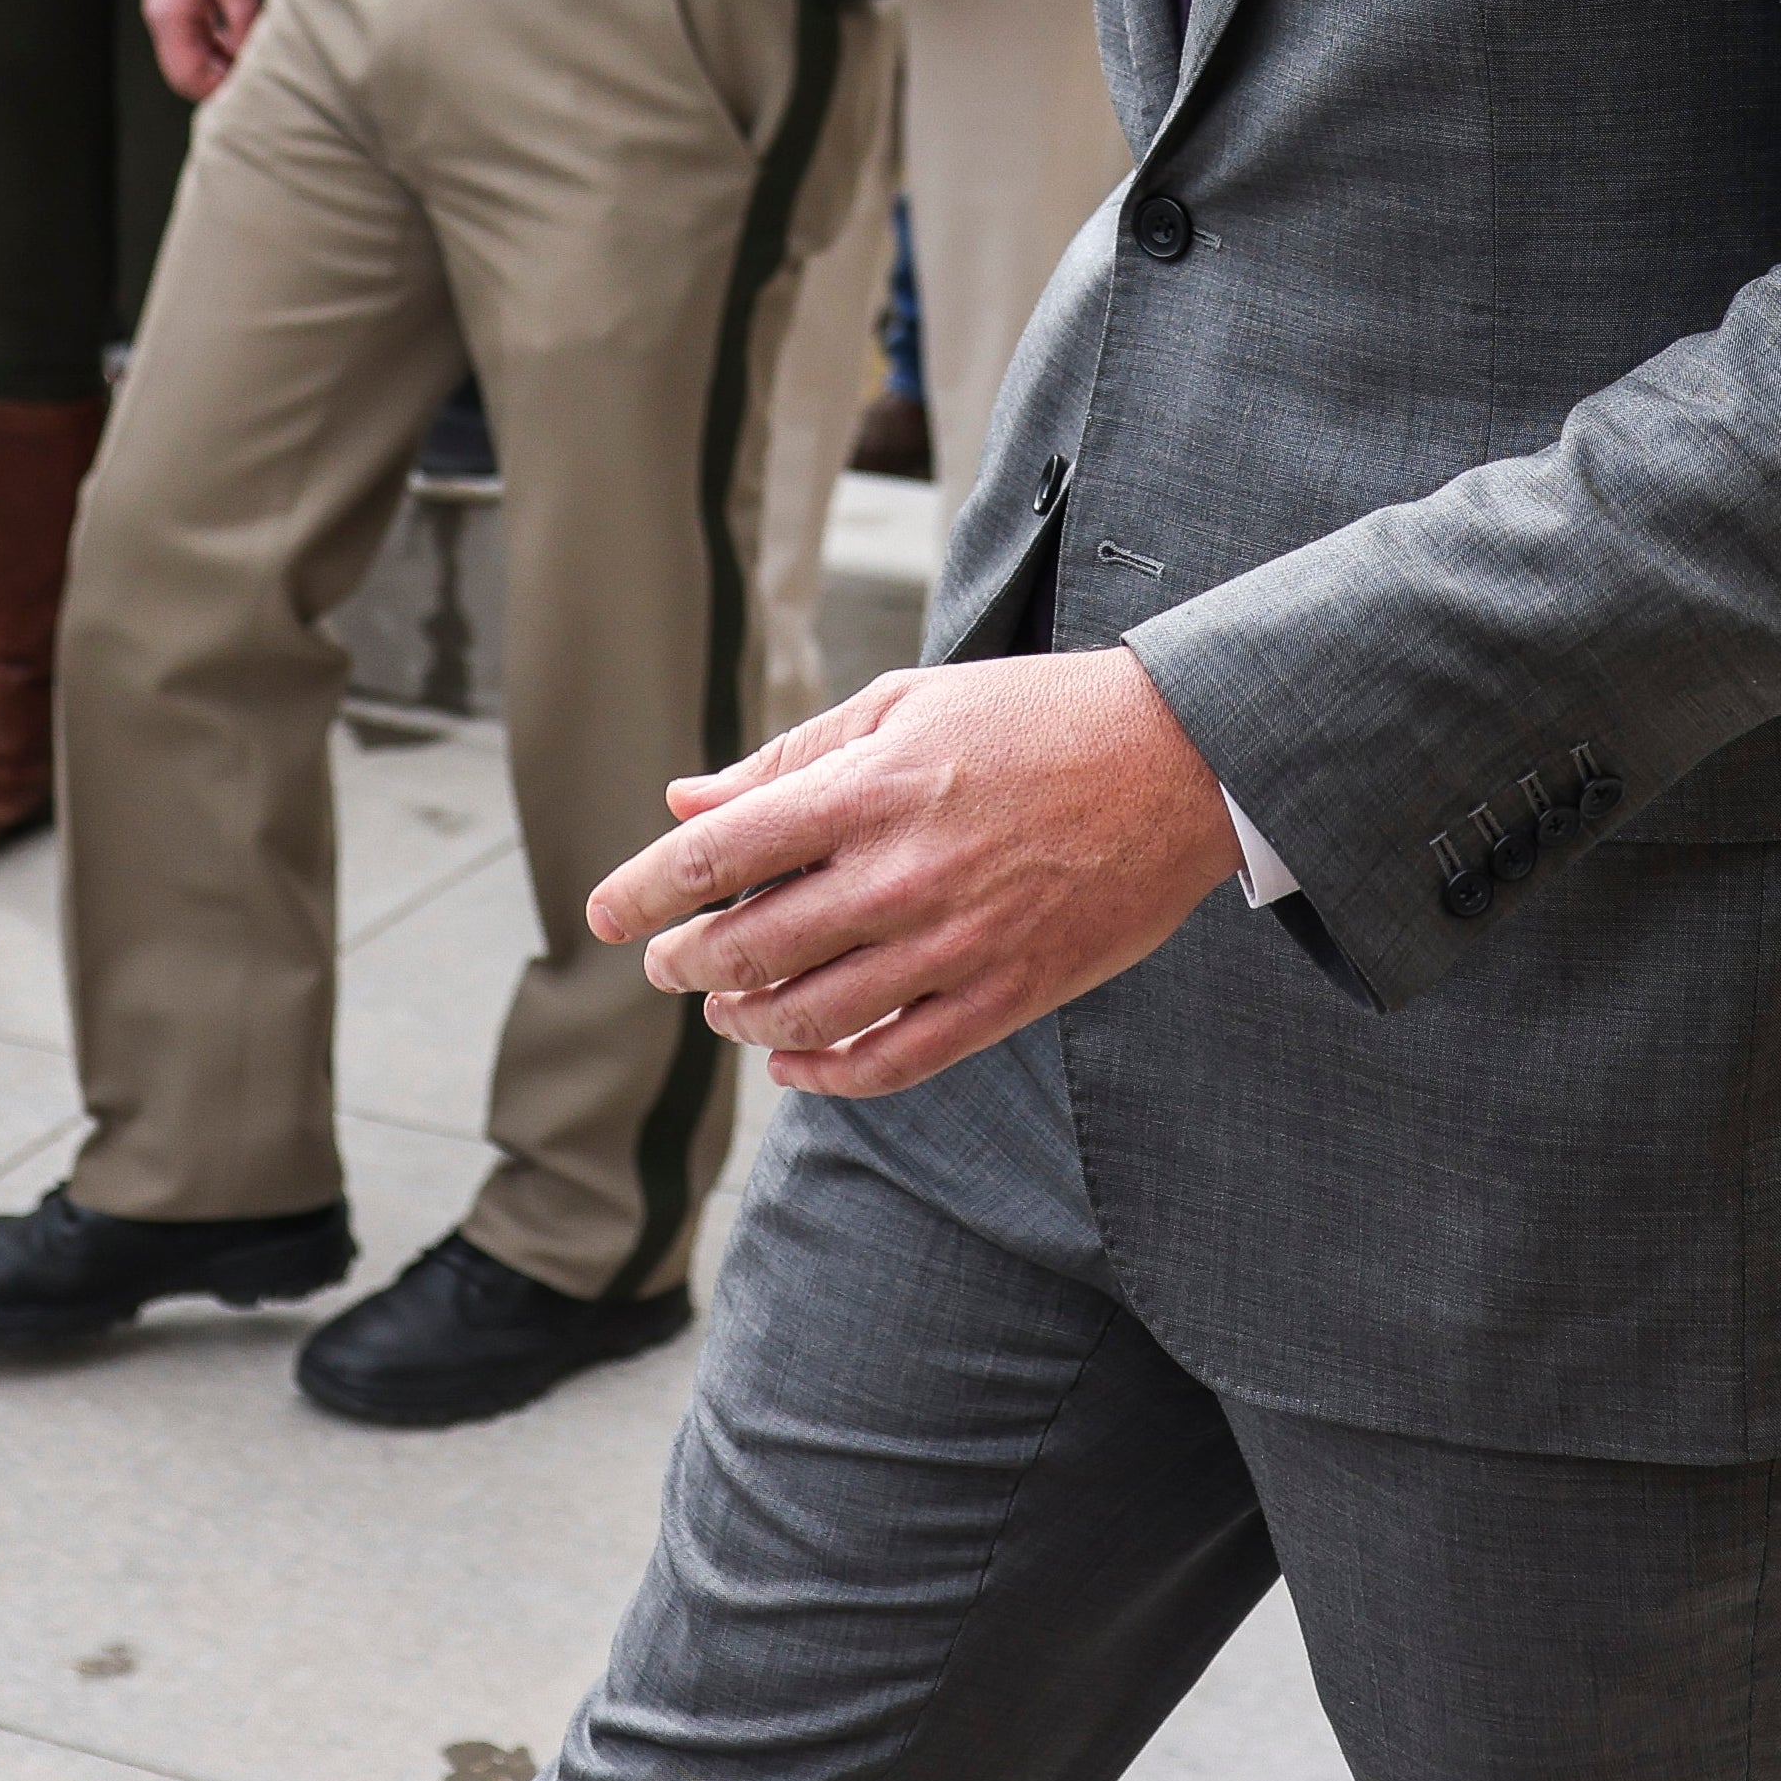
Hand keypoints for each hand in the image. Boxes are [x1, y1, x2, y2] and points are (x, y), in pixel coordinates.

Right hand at [142, 0, 264, 101]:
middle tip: (255, 76)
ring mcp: (168, 9)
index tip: (250, 89)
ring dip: (218, 62)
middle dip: (218, 79)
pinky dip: (215, 45)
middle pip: (185, 71)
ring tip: (252, 58)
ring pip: (190, 55)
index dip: (218, 90)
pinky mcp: (178, 0)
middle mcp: (162, 19)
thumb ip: (242, 28)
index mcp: (170, 19)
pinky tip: (240, 40)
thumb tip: (248, 62)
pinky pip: (193, 37)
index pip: (187, 77)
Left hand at [593, 645, 1240, 1097]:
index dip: (643, 892)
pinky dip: (826, 1075)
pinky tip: (794, 1063)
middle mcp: (899, 874)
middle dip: (686, 963)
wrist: (1176, 761)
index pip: (715, 855)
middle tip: (667, 964)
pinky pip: (892, 1061)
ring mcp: (955, 943)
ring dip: (745, 1022)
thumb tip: (683, 803)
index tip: (604, 915)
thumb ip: (787, 761)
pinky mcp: (1007, 995)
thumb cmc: (1028, 718)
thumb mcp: (901, 705)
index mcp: (866, 789)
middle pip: (748, 946)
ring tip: (724, 1008)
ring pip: (810, 1016)